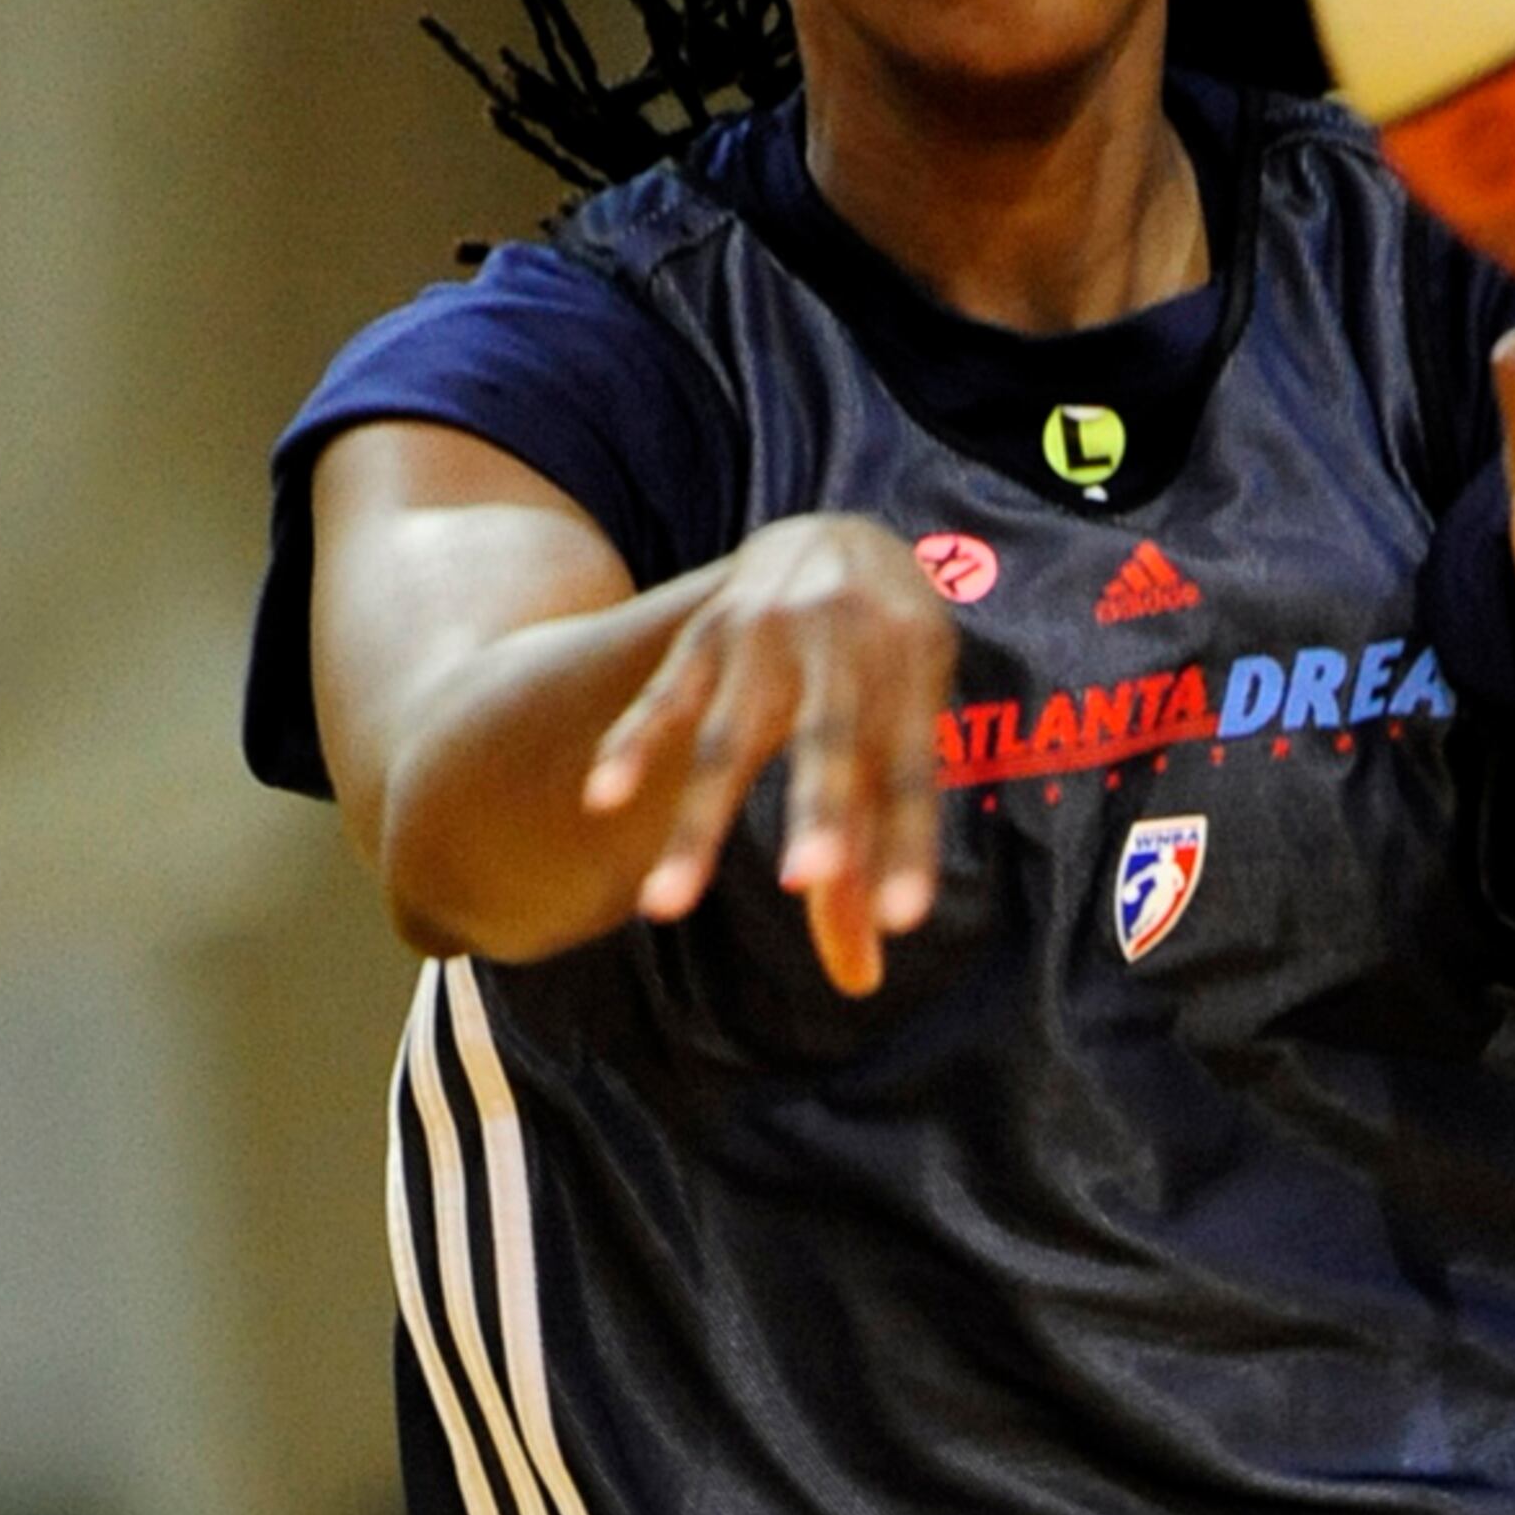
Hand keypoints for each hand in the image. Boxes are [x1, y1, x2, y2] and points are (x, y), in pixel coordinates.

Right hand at [578, 513, 956, 996]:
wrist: (835, 535)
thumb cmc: (886, 666)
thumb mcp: (907, 726)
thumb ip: (881, 845)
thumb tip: (861, 980)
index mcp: (910, 666)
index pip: (908, 768)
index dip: (905, 843)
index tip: (902, 919)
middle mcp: (840, 642)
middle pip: (827, 741)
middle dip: (817, 813)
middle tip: (804, 884)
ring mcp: (765, 636)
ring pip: (729, 740)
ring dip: (699, 822)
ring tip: (665, 908)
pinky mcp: (705, 635)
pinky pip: (665, 697)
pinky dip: (633, 745)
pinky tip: (603, 800)